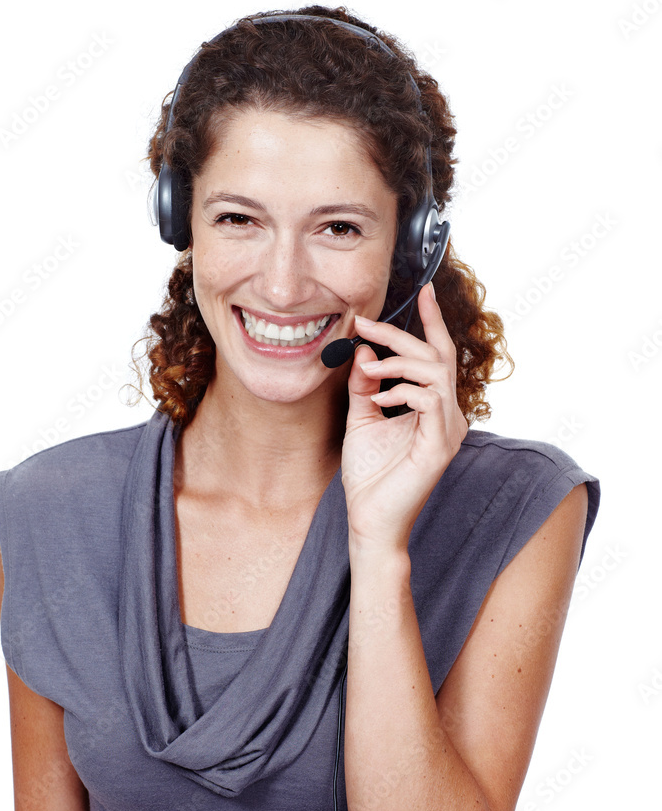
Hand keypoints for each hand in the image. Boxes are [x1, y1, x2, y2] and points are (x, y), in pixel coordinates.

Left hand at [341, 282, 468, 549]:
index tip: (424, 291)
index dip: (432, 322)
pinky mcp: (439, 446)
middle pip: (435, 356)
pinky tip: (378, 400)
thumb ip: (365, 385)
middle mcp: (447, 415)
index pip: (438, 355)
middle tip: (364, 323)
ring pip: (435, 373)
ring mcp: (448, 430)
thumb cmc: (370, 476)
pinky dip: (401, 393)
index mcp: (433, 407)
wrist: (370, 519)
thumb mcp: (362, 419)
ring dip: (398, 362)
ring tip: (369, 369)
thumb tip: (364, 351)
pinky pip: (430, 401)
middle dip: (399, 334)